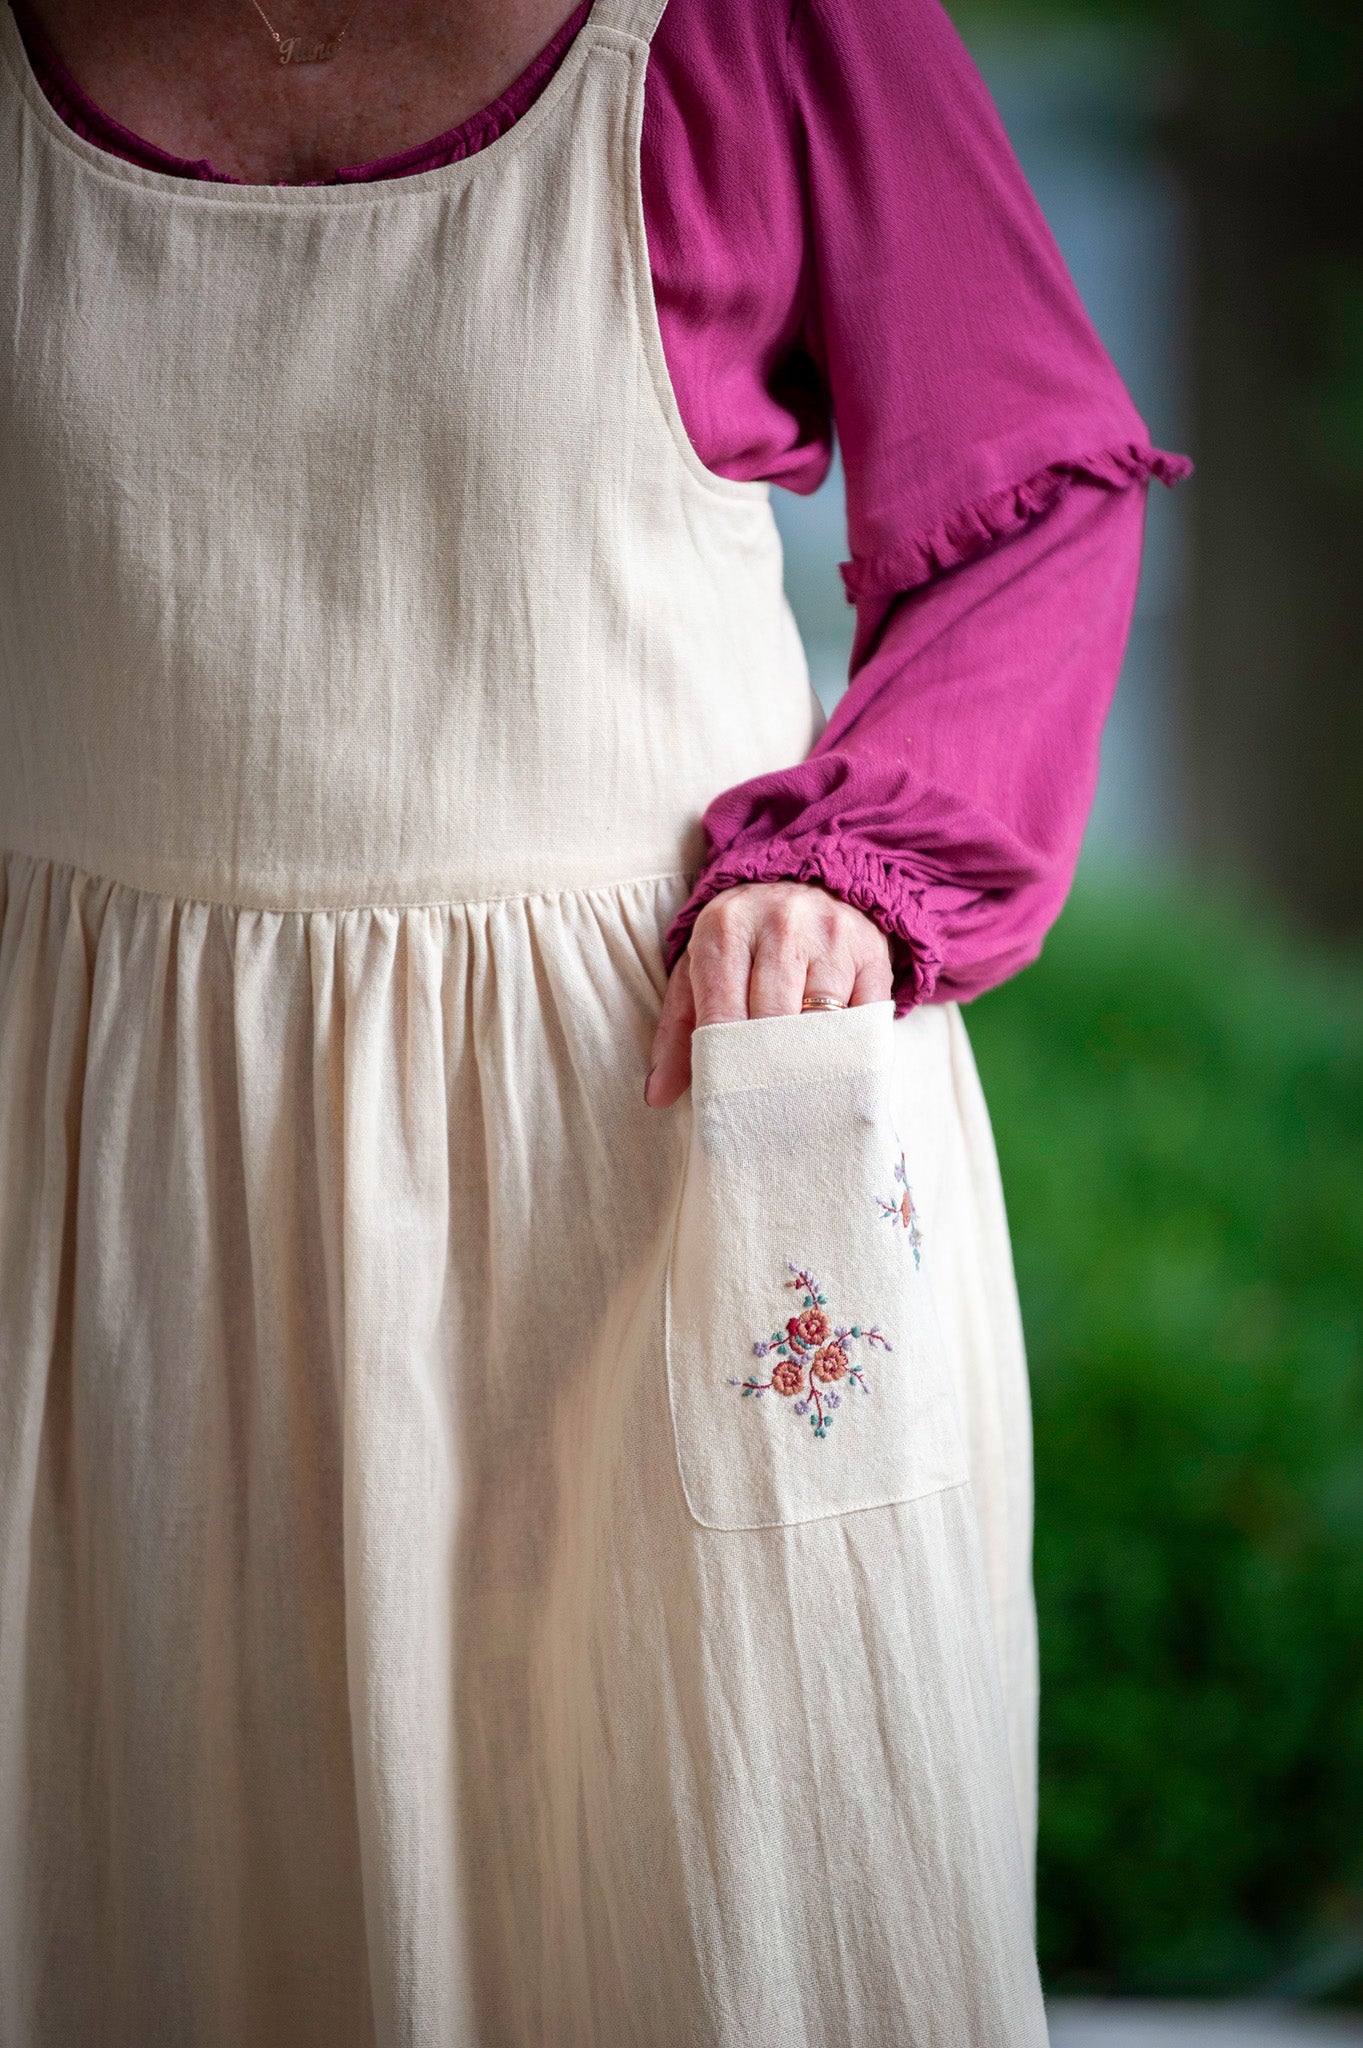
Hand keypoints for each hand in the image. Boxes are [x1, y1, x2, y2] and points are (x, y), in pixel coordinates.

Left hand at [644, 881, 893, 1107]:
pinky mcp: (872, 951)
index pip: (722, 1011)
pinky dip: (851, 1047)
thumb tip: (658, 1095)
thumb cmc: (744, 942)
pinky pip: (865, 1018)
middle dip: (769, 1067)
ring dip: (811, 1062)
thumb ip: (677, 1032)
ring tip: (800, 1091)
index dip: (725, 1062)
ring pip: (822, 1022)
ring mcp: (831, 934)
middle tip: (765, 1104)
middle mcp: (780, 922)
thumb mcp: (700, 971)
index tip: (728, 1098)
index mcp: (726, 926)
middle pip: (774, 1019)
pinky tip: (836, 1062)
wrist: (807, 882)